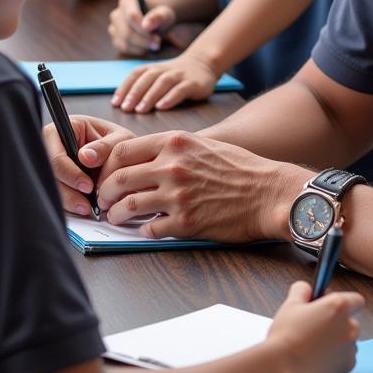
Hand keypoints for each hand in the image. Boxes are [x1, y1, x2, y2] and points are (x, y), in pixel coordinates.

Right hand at [43, 115, 134, 215]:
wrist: (127, 158)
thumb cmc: (122, 144)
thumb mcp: (121, 140)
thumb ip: (105, 146)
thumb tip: (85, 156)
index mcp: (68, 128)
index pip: (56, 152)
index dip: (68, 172)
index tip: (87, 186)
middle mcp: (56, 145)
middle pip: (48, 171)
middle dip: (66, 191)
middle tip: (85, 204)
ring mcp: (56, 164)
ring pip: (50, 185)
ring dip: (67, 200)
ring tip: (86, 208)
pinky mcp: (59, 180)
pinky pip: (57, 194)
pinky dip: (70, 203)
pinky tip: (83, 207)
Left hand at [96, 130, 309, 240]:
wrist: (269, 193)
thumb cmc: (240, 168)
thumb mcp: (203, 144)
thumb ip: (173, 149)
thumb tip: (144, 159)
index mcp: (175, 142)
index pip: (122, 151)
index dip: (105, 165)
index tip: (104, 175)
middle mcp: (172, 166)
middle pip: (118, 179)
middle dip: (104, 192)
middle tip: (103, 200)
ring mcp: (177, 195)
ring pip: (128, 206)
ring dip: (117, 214)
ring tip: (116, 217)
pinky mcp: (185, 222)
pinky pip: (150, 229)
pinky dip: (143, 230)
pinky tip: (146, 228)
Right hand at [107, 0, 175, 57]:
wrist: (157, 22)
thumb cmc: (160, 15)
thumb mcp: (165, 14)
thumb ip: (158, 17)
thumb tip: (146, 25)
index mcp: (127, 2)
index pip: (131, 16)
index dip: (142, 29)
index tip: (156, 36)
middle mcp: (116, 14)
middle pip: (126, 32)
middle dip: (144, 40)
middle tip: (157, 43)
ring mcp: (114, 28)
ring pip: (124, 42)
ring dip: (141, 47)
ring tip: (154, 44)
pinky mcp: (116, 40)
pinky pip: (124, 48)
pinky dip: (137, 51)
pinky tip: (147, 47)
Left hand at [111, 51, 217, 112]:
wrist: (203, 64)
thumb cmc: (175, 76)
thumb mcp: (158, 76)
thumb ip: (143, 86)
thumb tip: (122, 103)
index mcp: (154, 68)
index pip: (136, 74)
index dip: (125, 87)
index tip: (116, 103)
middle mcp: (165, 70)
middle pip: (147, 78)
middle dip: (135, 93)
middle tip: (126, 108)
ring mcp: (180, 75)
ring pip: (163, 83)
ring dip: (150, 96)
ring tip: (140, 110)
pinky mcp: (193, 83)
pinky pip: (180, 89)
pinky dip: (170, 98)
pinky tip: (161, 107)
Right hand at [266, 281, 363, 372]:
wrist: (282, 368)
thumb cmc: (286, 336)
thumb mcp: (290, 304)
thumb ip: (302, 290)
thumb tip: (306, 290)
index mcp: (339, 306)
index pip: (356, 300)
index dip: (343, 302)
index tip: (330, 305)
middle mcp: (350, 327)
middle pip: (350, 320)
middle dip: (336, 322)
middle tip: (314, 326)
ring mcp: (350, 349)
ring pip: (346, 340)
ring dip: (335, 340)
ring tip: (312, 345)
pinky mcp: (347, 367)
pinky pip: (344, 357)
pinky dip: (334, 357)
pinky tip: (315, 358)